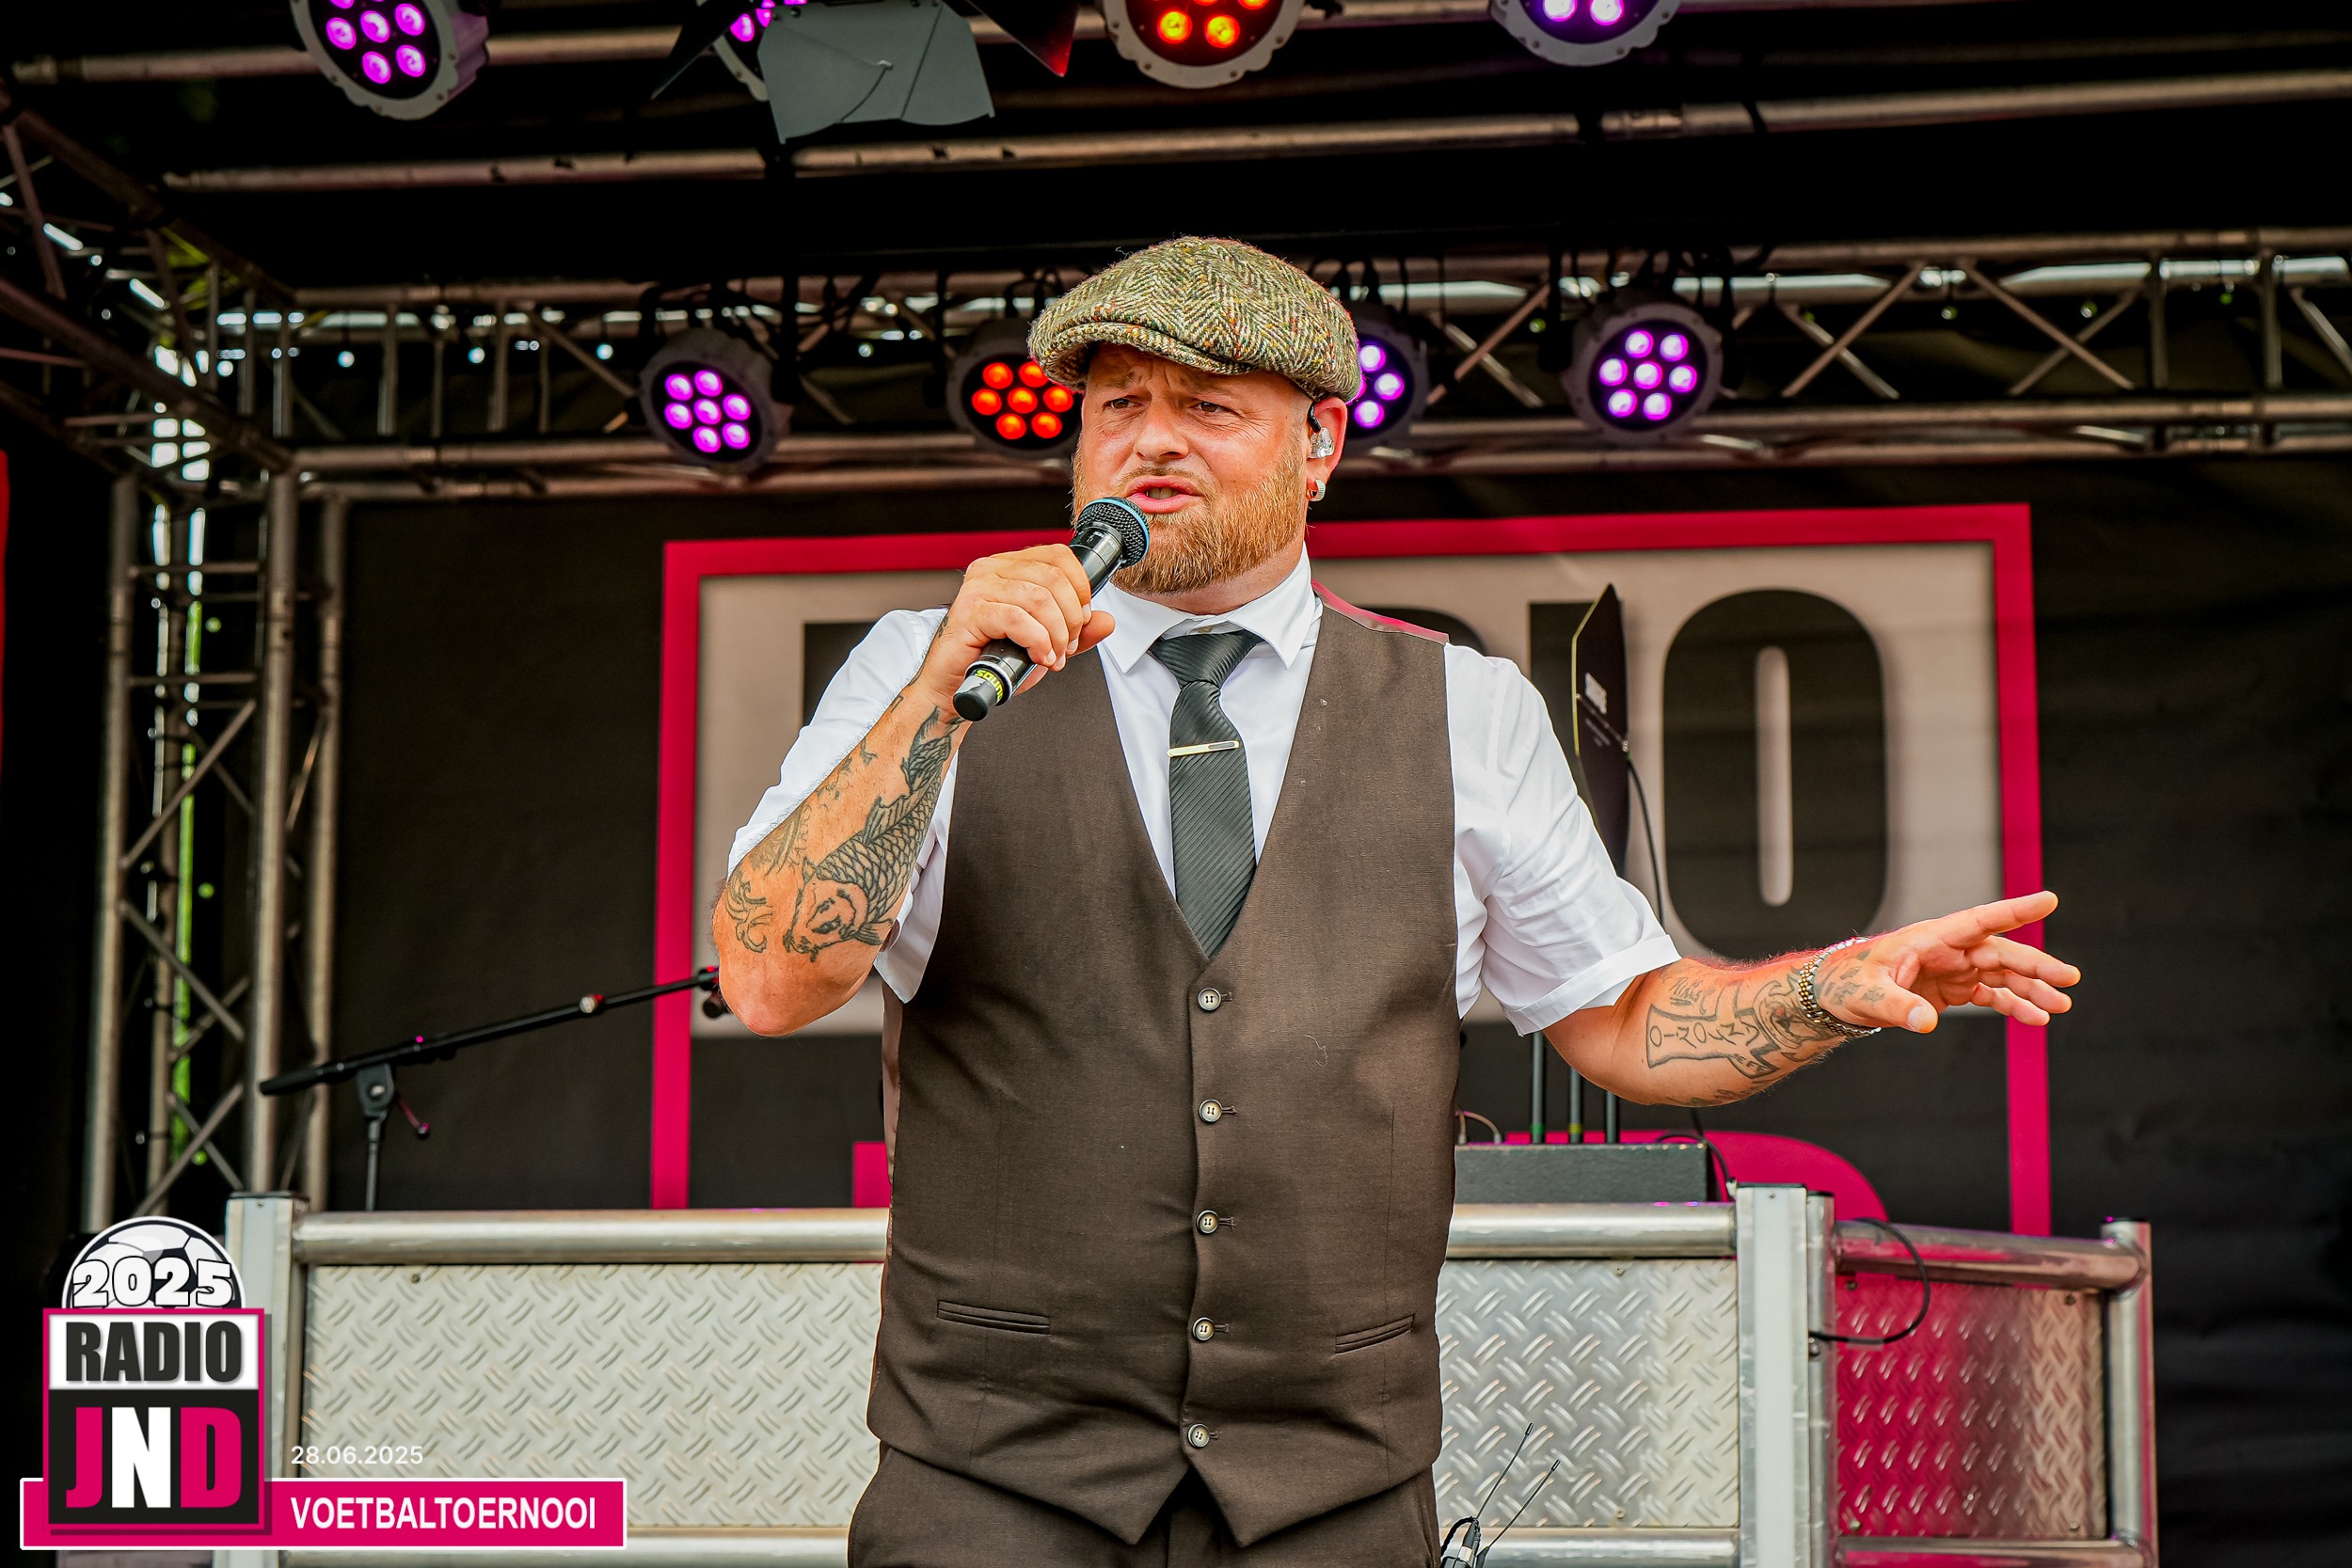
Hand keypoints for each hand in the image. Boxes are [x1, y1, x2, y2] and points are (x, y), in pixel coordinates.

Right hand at [911, 544, 1116, 708]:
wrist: (957, 686)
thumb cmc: (993, 659)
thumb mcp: (1047, 642)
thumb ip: (1078, 631)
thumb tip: (1106, 621)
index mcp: (1010, 566)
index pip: (1059, 557)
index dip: (1081, 588)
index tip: (1082, 620)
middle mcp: (992, 569)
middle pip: (1054, 578)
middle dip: (1071, 619)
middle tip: (1068, 646)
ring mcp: (979, 588)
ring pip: (1039, 599)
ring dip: (1056, 634)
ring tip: (1053, 656)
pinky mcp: (970, 611)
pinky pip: (1017, 619)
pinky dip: (1037, 641)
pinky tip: (1038, 657)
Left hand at [1816, 891, 2078, 1032]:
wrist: (1836, 997)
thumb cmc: (1848, 985)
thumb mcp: (1869, 996)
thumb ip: (1899, 1008)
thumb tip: (1926, 1023)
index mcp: (1930, 938)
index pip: (1978, 920)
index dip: (2014, 911)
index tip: (2048, 900)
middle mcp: (1949, 950)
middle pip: (2001, 952)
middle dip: (2036, 965)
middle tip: (2069, 978)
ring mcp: (1954, 969)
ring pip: (2003, 975)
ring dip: (2032, 990)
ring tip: (2060, 1007)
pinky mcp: (1954, 989)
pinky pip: (1992, 995)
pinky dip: (2014, 1006)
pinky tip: (2037, 1019)